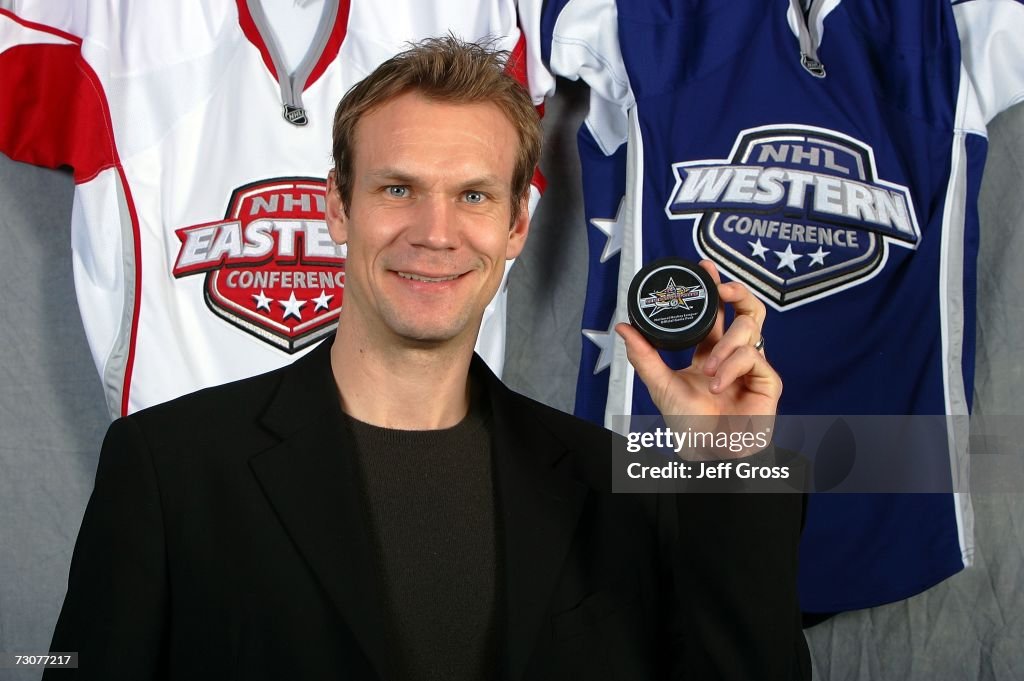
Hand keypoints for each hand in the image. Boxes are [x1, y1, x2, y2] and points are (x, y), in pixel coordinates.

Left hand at [616, 260, 780, 420]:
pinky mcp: (768, 381)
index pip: (716, 313)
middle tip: (722, 288)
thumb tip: (623, 327)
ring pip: (750, 329)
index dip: (714, 289)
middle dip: (737, 291)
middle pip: (747, 309)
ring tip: (708, 370)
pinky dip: (732, 367)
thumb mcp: (660, 384)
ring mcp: (753, 366)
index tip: (704, 268)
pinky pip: (752, 357)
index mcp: (710, 352)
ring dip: (725, 346)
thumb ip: (644, 356)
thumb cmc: (687, 424)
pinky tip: (719, 385)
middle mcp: (734, 355)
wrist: (707, 452)